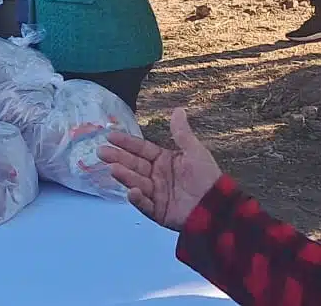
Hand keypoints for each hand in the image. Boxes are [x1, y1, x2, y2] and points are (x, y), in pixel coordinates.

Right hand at [99, 108, 221, 230]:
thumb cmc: (207, 177)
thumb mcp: (195, 152)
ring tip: (113, 169)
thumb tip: (178, 109)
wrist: (218, 207)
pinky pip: (145, 204)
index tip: (110, 135)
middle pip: (134, 165)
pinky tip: (132, 191)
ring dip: (124, 176)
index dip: (126, 143)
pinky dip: (137, 199)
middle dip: (118, 158)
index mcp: (163, 161)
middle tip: (101, 152)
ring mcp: (155, 194)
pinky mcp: (158, 211)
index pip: (141, 149)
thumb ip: (181, 133)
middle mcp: (156, 176)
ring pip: (136, 182)